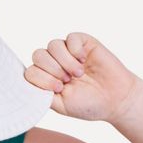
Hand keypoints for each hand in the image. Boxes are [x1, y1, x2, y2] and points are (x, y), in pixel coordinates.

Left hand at [24, 32, 140, 124]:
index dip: (41, 79)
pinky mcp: (83, 43)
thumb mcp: (61, 105)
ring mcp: (68, 52)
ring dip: (64, 61)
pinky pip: (71, 38)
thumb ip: (43, 94)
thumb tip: (27, 83)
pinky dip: (75, 50)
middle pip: (38, 55)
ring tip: (78, 74)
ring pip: (53, 45)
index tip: (59, 89)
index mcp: (46, 79)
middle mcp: (54, 64)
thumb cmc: (88, 104)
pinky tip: (84, 61)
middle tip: (67, 81)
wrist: (115, 99)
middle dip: (51, 69)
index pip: (30, 71)